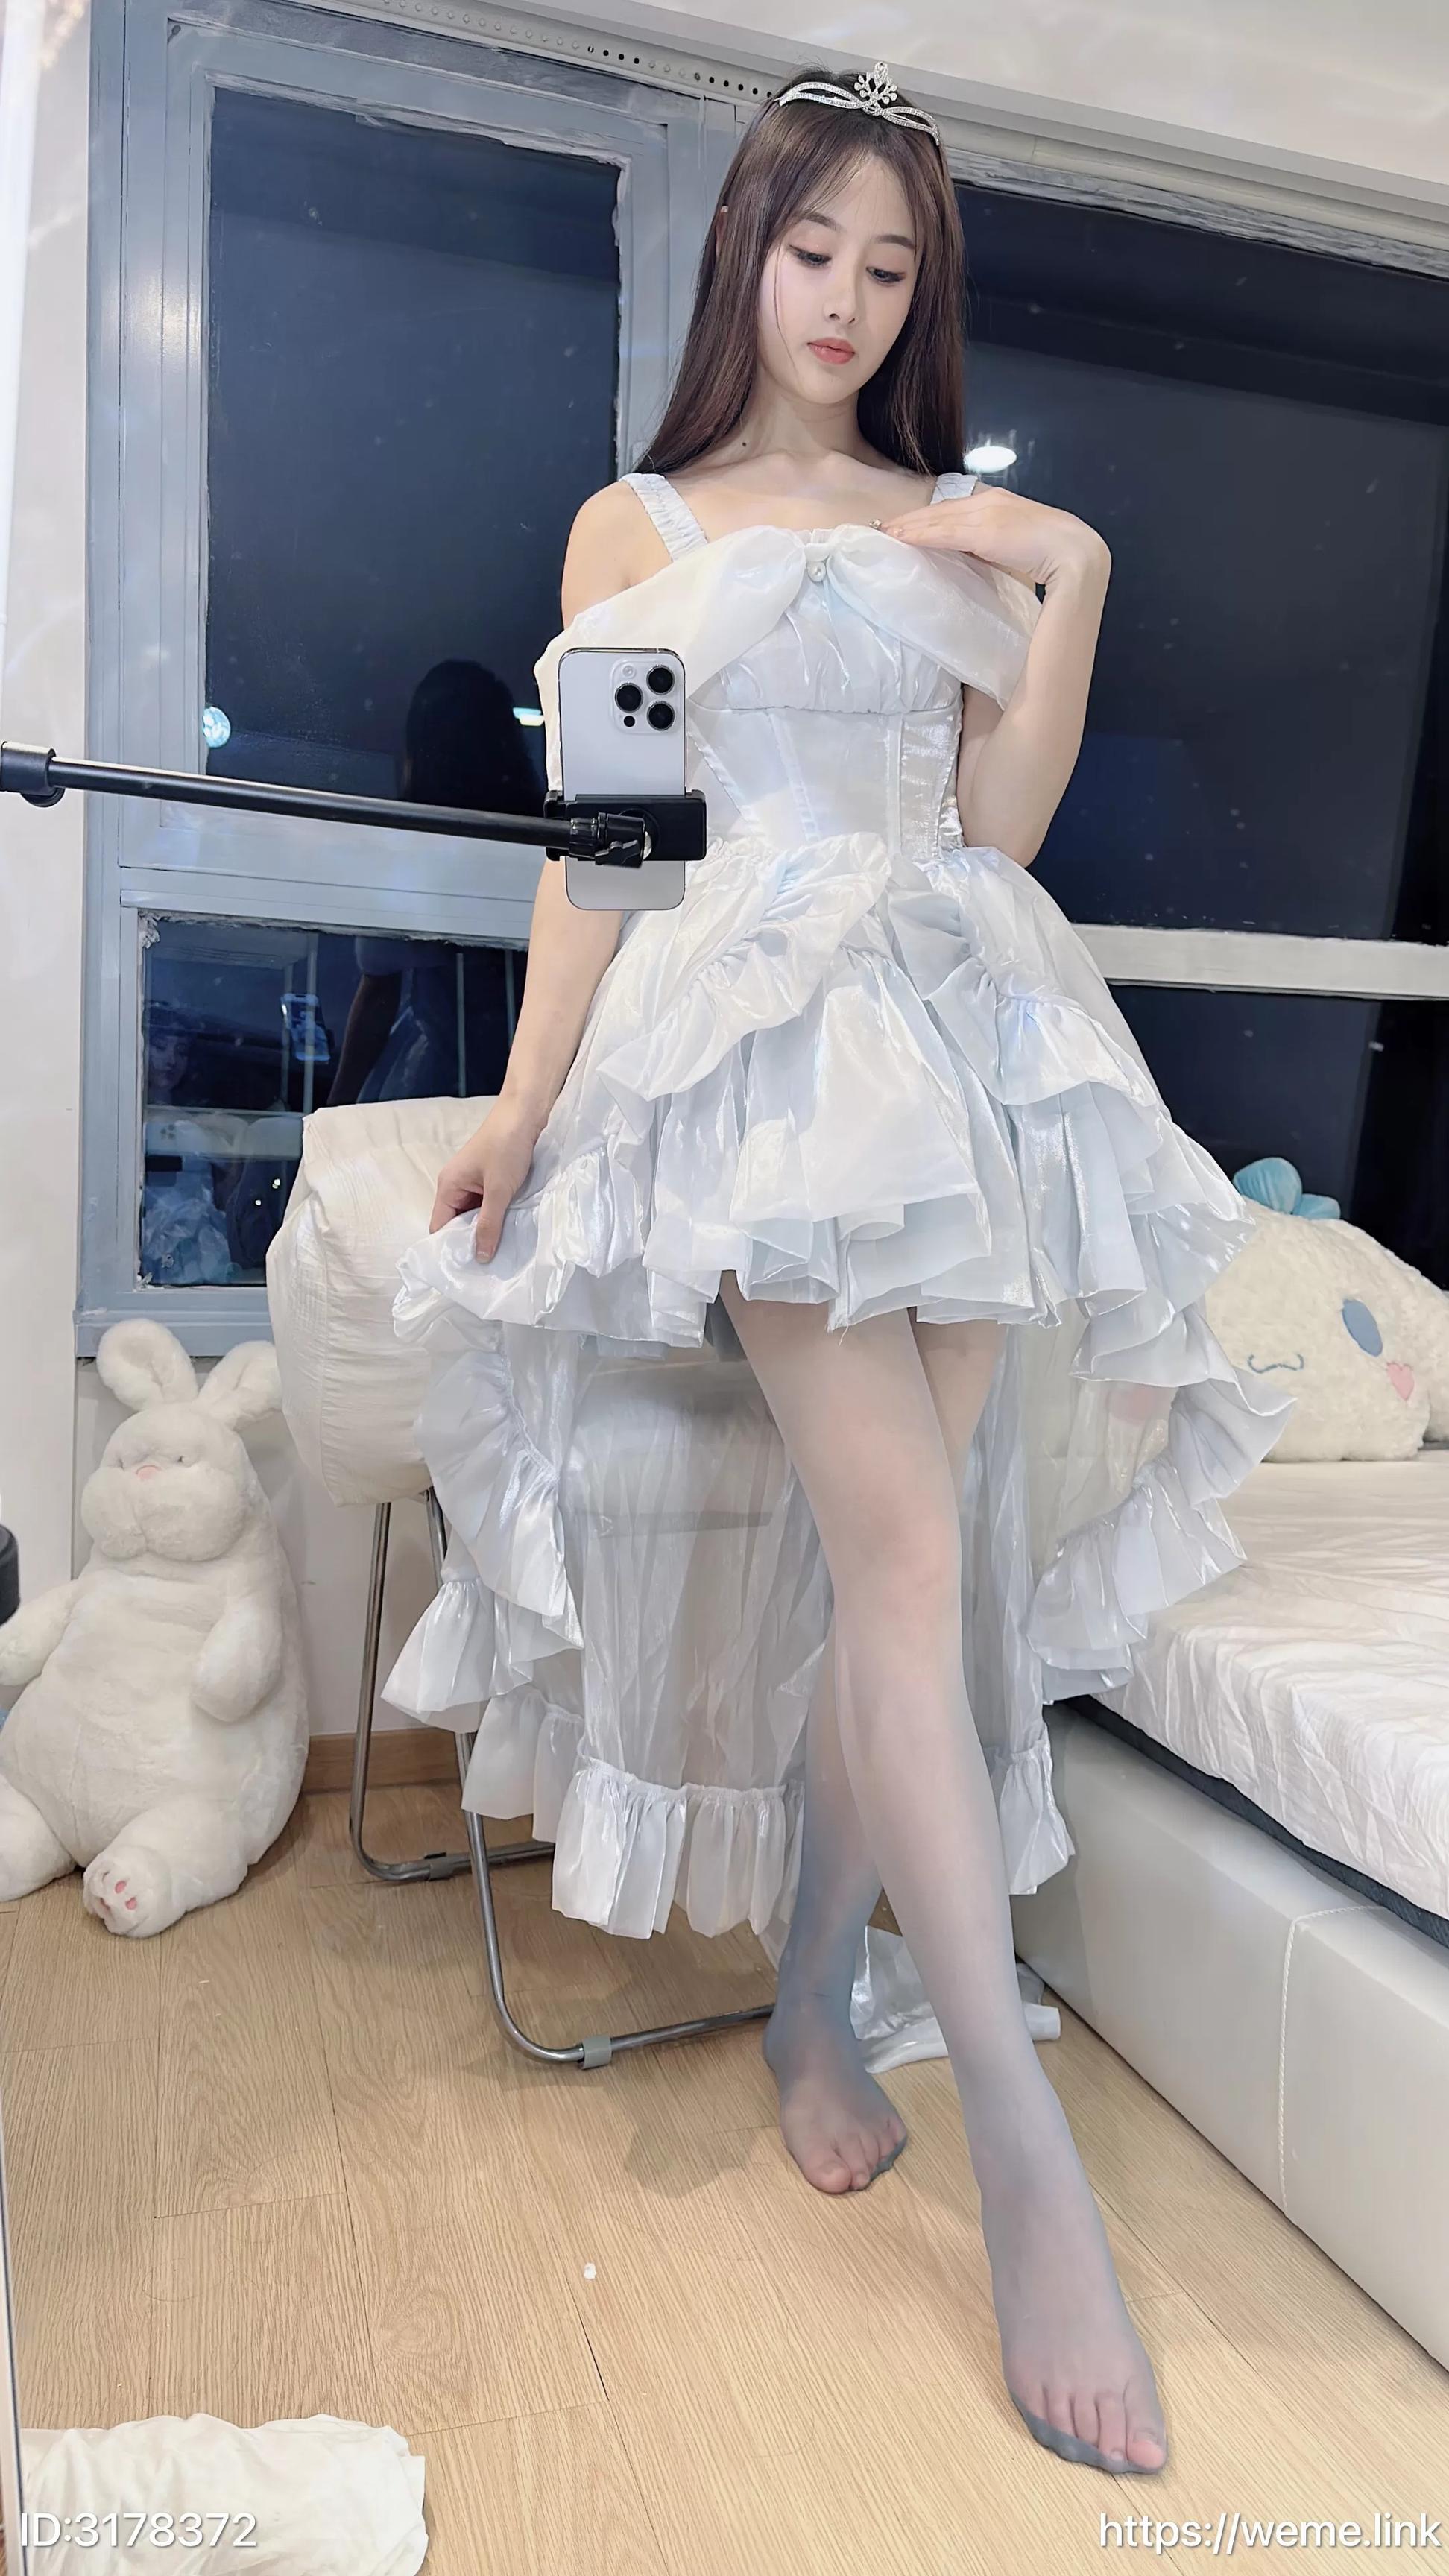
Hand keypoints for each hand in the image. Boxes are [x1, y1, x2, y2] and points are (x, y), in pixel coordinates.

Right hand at [429, 1101, 541, 1259]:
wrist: (527, 1112)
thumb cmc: (507, 1145)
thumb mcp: (499, 1190)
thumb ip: (490, 1225)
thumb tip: (481, 1258)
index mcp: (448, 1186)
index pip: (439, 1227)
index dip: (449, 1249)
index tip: (465, 1273)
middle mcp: (456, 1186)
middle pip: (456, 1224)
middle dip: (470, 1243)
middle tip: (488, 1271)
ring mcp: (474, 1183)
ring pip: (475, 1216)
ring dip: (487, 1230)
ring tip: (501, 1256)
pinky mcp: (491, 1180)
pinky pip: (488, 1206)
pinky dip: (497, 1218)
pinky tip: (510, 1233)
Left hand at [880, 484, 1108, 593]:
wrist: (1075, 554)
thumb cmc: (1053, 556)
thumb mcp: (1017, 548)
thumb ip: (994, 549)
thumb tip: (973, 562)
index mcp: (1001, 504)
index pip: (956, 508)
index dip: (930, 516)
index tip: (907, 525)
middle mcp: (991, 501)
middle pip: (942, 508)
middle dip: (912, 518)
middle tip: (885, 527)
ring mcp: (987, 512)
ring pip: (938, 516)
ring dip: (910, 525)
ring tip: (886, 533)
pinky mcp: (984, 530)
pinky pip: (944, 531)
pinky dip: (920, 534)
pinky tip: (901, 538)